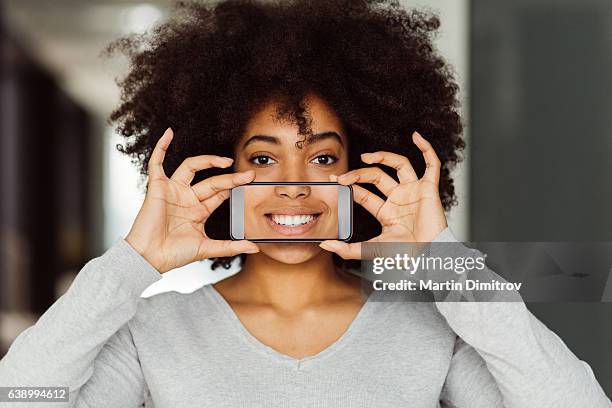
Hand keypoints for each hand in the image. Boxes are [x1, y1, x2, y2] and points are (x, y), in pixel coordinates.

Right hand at [125, 128, 259, 272]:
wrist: (150, 257)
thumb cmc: (174, 254)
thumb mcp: (207, 248)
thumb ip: (231, 247)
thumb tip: (255, 248)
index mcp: (198, 211)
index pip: (220, 194)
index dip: (234, 187)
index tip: (250, 183)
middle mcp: (187, 198)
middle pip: (212, 181)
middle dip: (231, 178)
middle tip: (248, 176)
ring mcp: (172, 191)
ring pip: (192, 167)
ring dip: (208, 161)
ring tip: (226, 161)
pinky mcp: (157, 186)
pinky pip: (156, 162)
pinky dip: (161, 147)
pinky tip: (169, 133)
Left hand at [319, 131, 446, 259]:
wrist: (429, 257)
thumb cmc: (406, 256)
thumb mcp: (372, 251)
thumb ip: (348, 250)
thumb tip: (324, 245)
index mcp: (386, 212)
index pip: (364, 193)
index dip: (350, 185)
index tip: (334, 180)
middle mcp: (399, 198)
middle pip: (377, 176)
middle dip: (359, 174)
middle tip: (343, 177)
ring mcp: (414, 192)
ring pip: (399, 165)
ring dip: (383, 156)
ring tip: (366, 156)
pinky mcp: (429, 189)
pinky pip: (432, 165)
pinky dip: (427, 149)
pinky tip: (417, 137)